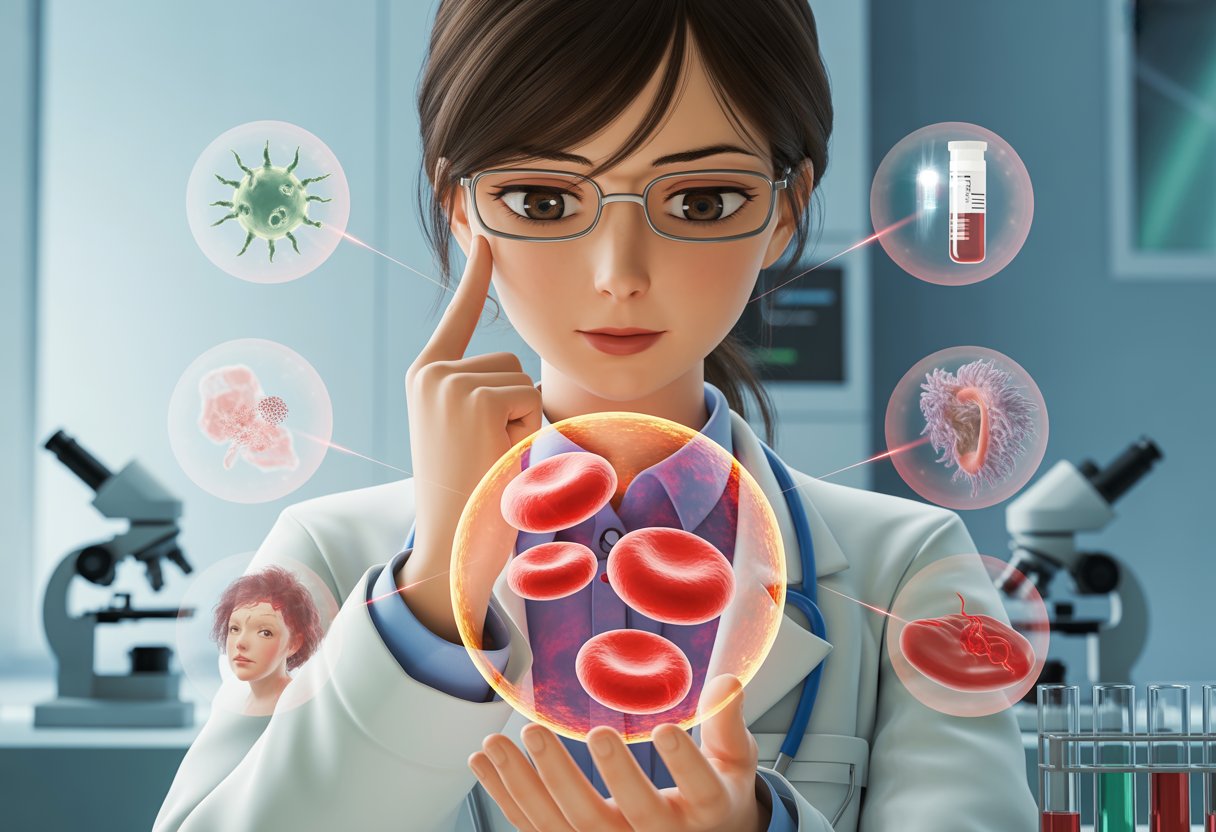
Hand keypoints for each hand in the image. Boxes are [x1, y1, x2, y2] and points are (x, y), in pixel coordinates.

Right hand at [400, 234, 542, 640]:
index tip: (485, 236)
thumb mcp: (468, 435)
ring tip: (491, 457)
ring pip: (522, 381)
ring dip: (522, 422)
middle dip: (516, 407)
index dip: (475, 277)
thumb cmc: (468, 496)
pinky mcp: (471, 397)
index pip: (460, 316)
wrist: (450, 545)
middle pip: (510, 363)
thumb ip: (483, 397)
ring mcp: (449, 382)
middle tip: (488, 453)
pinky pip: (528, 399)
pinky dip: (524, 430)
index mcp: (426, 378)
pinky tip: (495, 456)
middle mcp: (431, 373)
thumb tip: (522, 383)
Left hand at [469, 674, 770, 831]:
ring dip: (529, 782)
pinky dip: (506, 795)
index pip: (701, 791)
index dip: (685, 765)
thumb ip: (727, 726)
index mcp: (706, 814)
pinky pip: (536, 826)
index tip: (668, 730)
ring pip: (567, 824)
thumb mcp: (734, 765)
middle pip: (625, 816)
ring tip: (503, 739)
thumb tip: (729, 680)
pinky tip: (484, 760)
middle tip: (580, 731)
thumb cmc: (716, 796)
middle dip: (598, 775)